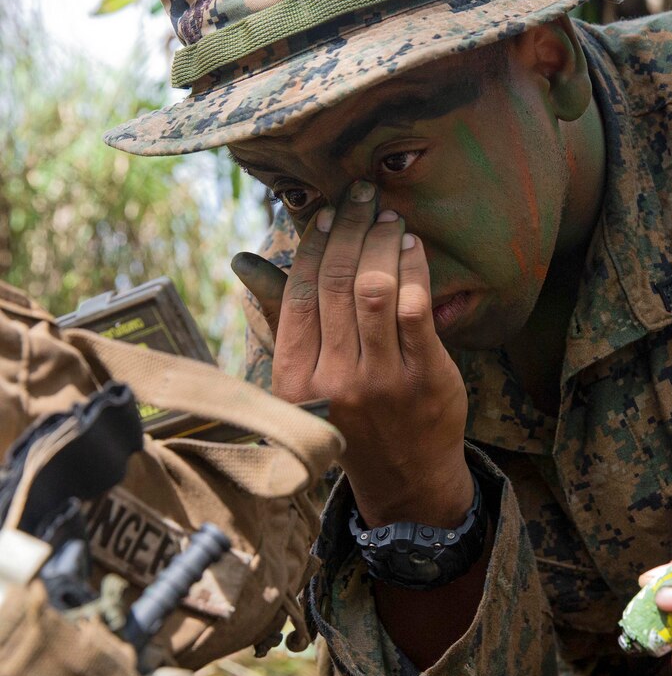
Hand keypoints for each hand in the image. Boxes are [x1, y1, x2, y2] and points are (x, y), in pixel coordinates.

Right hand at [231, 181, 470, 526]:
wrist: (408, 480)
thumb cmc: (355, 420)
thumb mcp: (307, 378)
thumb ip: (283, 319)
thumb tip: (243, 262)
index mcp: (295, 378)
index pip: (298, 292)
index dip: (315, 244)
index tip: (330, 212)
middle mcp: (334, 379)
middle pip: (337, 282)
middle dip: (352, 228)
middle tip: (365, 195)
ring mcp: (381, 379)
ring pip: (375, 288)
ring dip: (383, 242)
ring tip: (390, 217)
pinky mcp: (424, 377)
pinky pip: (415, 306)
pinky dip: (414, 269)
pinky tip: (414, 249)